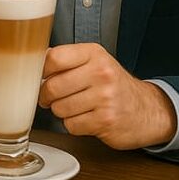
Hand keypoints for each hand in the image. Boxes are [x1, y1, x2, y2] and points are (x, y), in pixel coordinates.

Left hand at [39, 43, 176, 149]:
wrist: (148, 109)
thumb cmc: (113, 85)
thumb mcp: (94, 62)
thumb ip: (65, 59)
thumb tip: (31, 59)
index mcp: (94, 54)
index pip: (53, 58)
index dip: (40, 71)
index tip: (41, 77)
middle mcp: (101, 73)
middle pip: (51, 87)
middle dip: (47, 96)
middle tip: (54, 97)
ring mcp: (105, 98)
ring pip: (59, 108)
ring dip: (62, 111)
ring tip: (76, 107)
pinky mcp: (106, 121)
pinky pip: (71, 125)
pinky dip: (74, 125)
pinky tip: (86, 118)